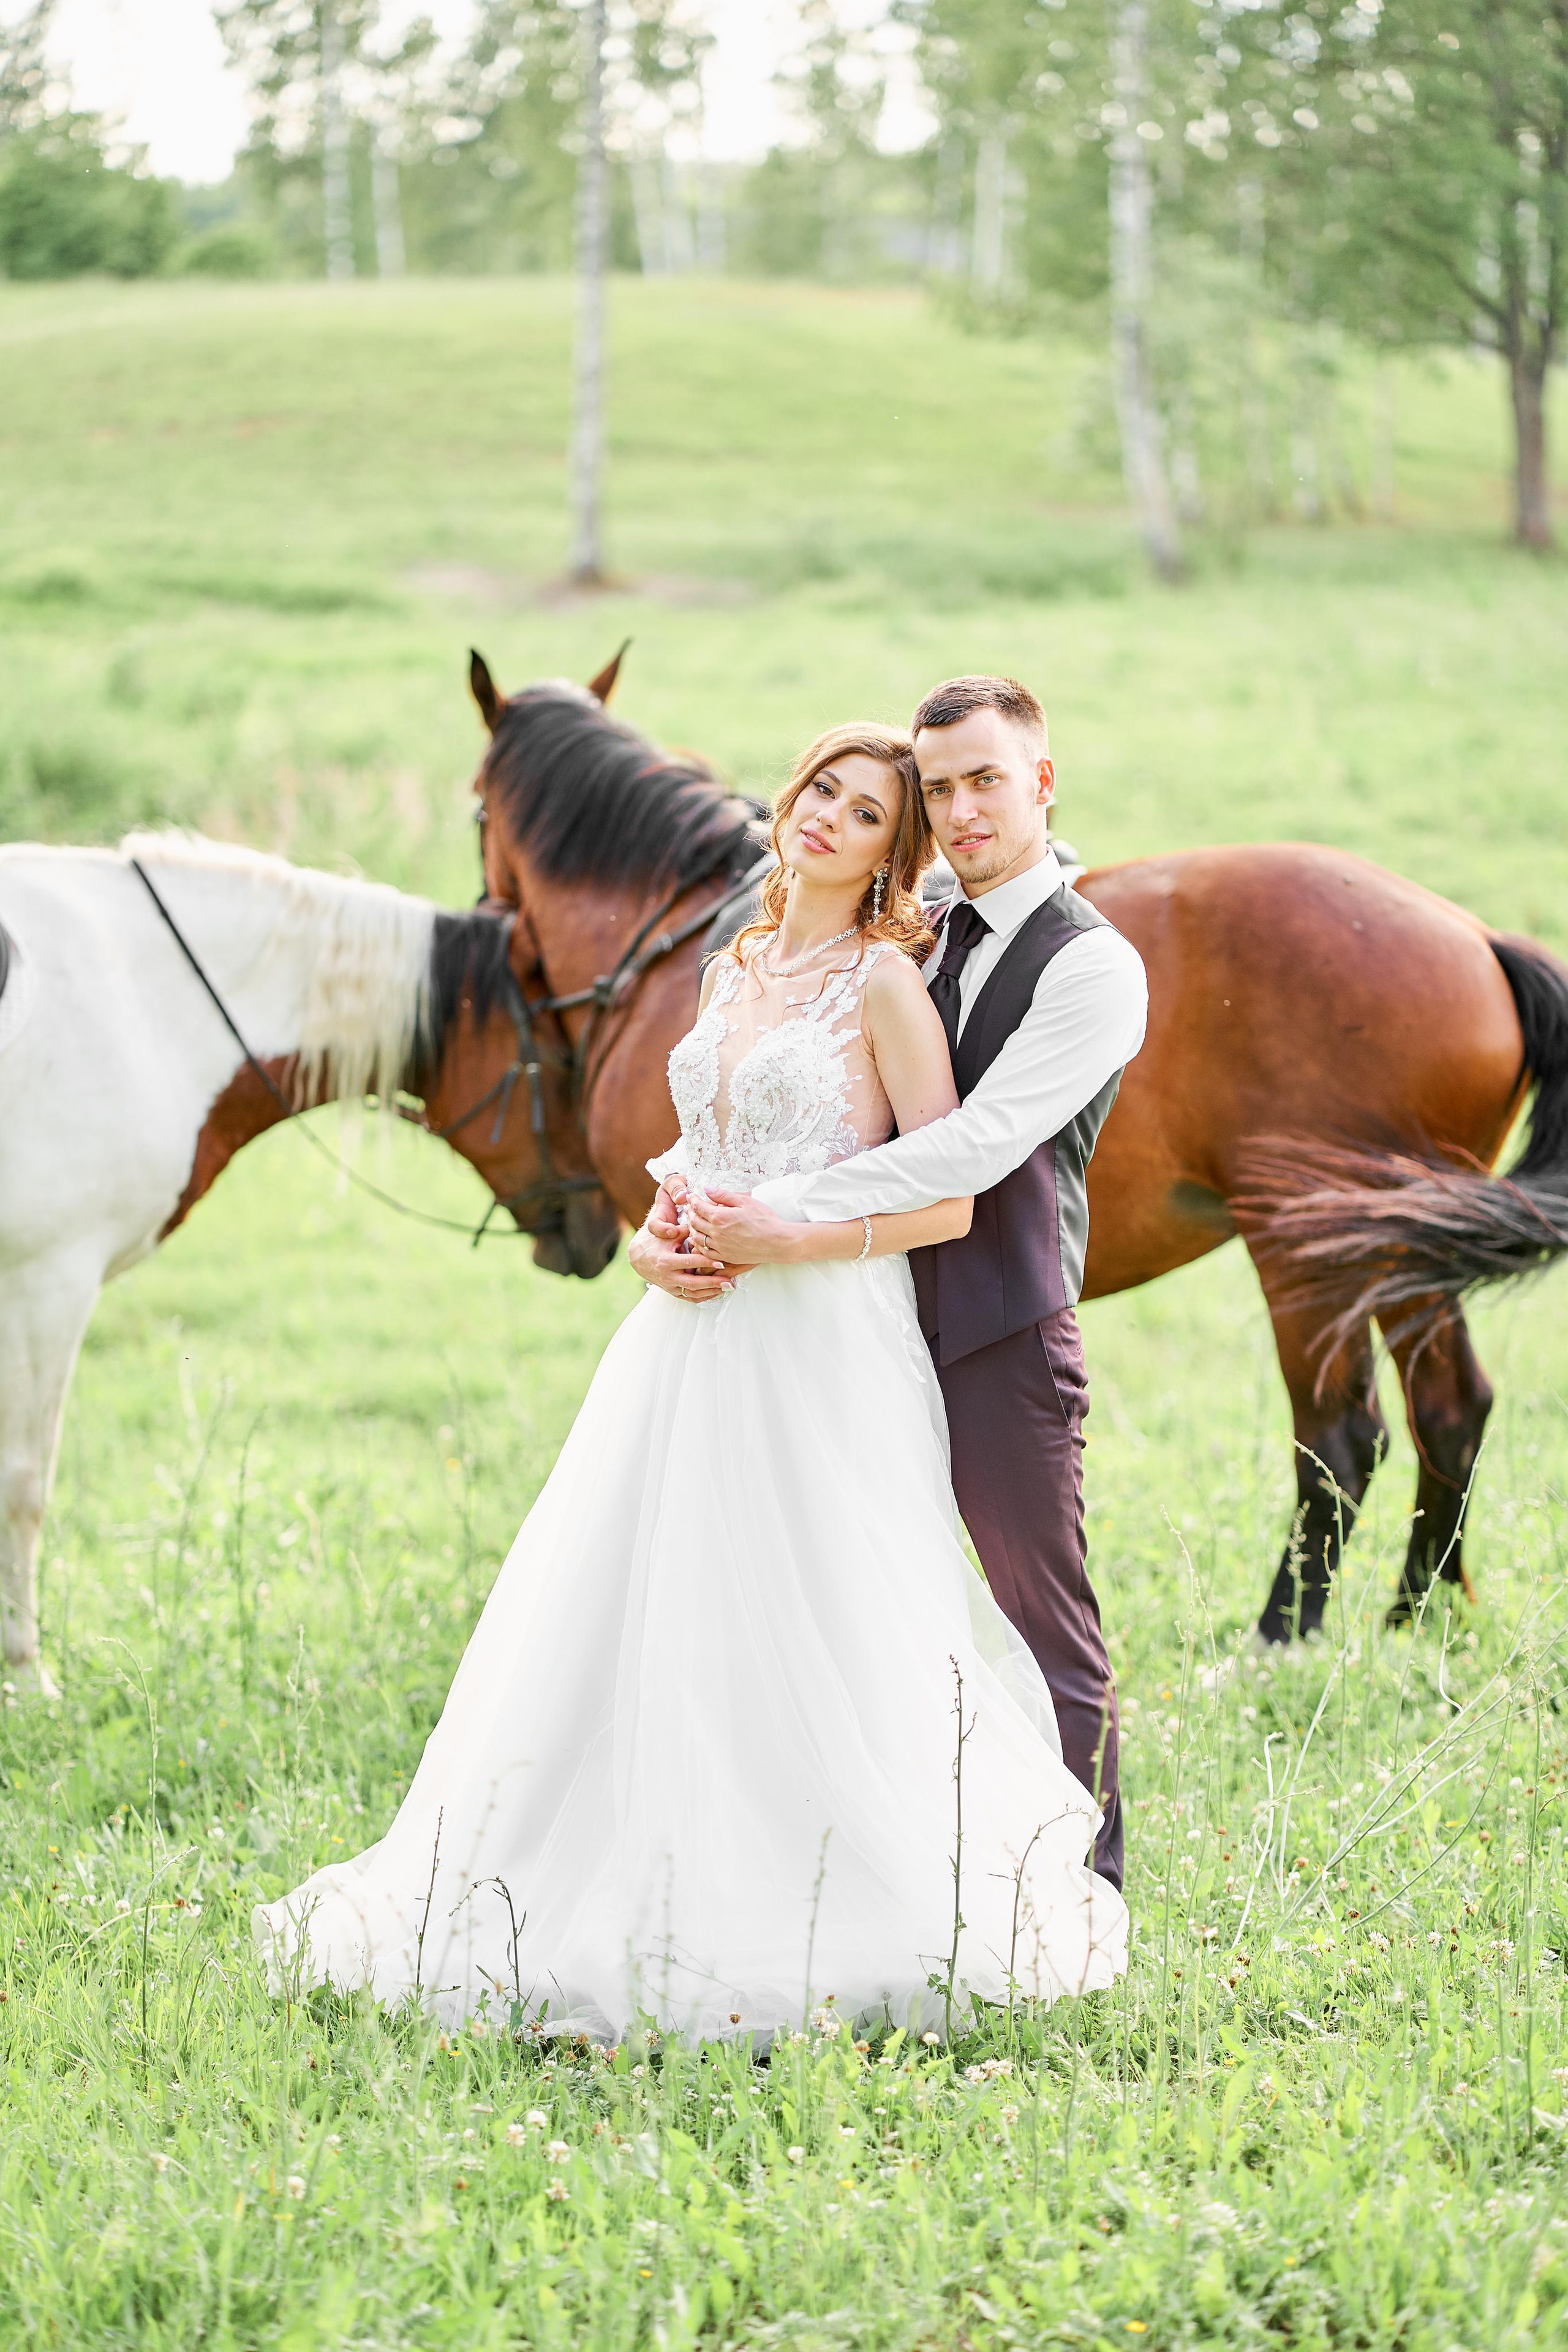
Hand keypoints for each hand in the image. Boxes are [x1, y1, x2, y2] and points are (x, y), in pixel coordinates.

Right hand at [629, 1176, 734, 1303]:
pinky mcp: (672, 1291)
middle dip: (713, 1283)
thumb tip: (702, 1221)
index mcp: (666, 1261)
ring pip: (693, 1293)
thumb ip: (685, 1230)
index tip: (722, 1262)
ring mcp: (670, 1286)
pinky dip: (704, 1297)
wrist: (638, 1257)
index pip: (690, 1262)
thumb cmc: (656, 1241)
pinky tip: (717, 1292)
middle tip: (730, 1281)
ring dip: (711, 1292)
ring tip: (728, 1287)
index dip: (706, 1263)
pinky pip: (689, 1297)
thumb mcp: (669, 1233)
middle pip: (693, 1283)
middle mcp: (668, 1276)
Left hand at [685, 1186, 800, 1265]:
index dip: (693, 1200)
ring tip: (693, 1223)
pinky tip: (699, 1240)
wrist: (777, 1242)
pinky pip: (705, 1251)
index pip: (698, 1206)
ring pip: (697, 1237)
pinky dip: (699, 1245)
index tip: (692, 1196)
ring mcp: (720, 1246)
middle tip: (689, 1208)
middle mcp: (716, 1232)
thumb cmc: (765, 1220)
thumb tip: (707, 1189)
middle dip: (690, 1213)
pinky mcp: (725, 1256)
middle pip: (695, 1222)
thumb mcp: (745, 1201)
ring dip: (692, 1229)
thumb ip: (723, 1195)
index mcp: (720, 1216)